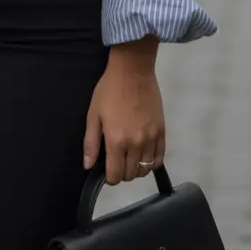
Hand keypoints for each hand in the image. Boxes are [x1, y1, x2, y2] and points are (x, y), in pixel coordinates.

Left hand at [83, 41, 165, 184]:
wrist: (133, 71)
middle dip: (122, 173)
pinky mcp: (162, 131)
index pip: (116, 175)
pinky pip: (160, 157)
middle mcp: (136, 144)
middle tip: (116, 161)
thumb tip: (88, 166)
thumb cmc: (109, 91)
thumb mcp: (93, 115)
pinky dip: (152, 162)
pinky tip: (145, 156)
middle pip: (131, 174)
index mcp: (117, 141)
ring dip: (136, 169)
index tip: (107, 171)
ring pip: (146, 169)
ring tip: (130, 158)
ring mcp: (151, 138)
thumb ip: (91, 143)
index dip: (110, 178)